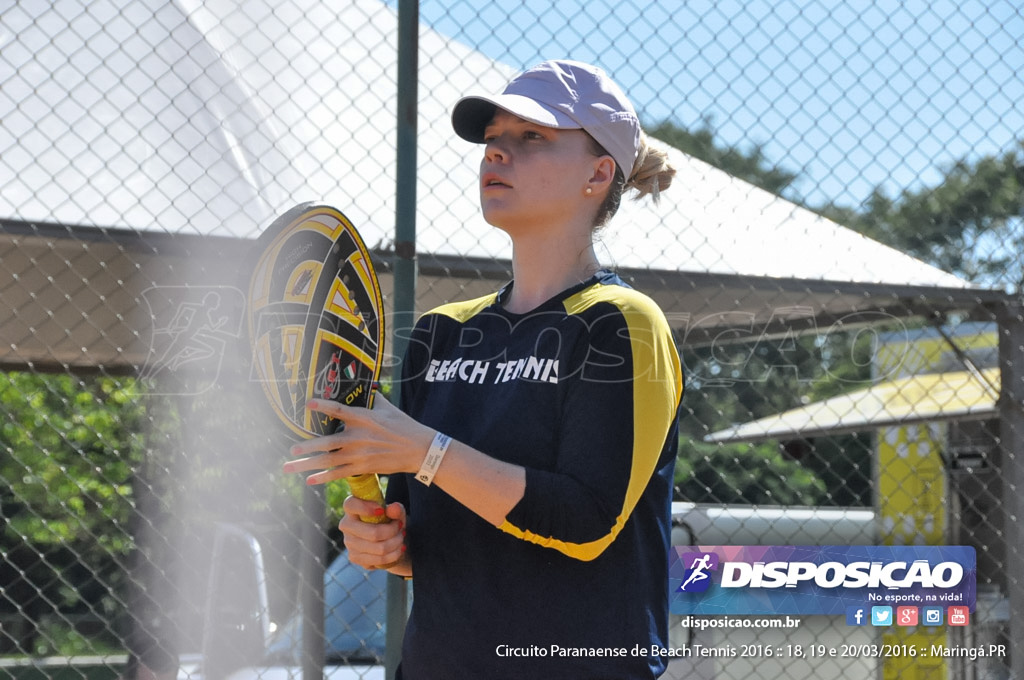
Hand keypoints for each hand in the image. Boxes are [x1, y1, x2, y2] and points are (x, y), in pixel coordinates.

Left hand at [282, 397, 433, 484]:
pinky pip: (339, 474)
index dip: (323, 405)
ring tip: (290, 466)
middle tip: (292, 450)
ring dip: (307, 464)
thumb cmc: (404, 426)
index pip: (339, 410)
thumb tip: (369, 387)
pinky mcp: (363, 468)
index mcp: (364, 417)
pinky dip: (323, 478)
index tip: (308, 404)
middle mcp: (358, 436)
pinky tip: (310, 480)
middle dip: (307, 448)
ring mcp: (359, 454)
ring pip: (328, 461)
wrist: (419, 449)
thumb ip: (375, 398)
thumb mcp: (389, 408)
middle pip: (327, 443)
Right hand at [340, 496, 409, 572]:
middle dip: (393, 531)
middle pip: (372, 533)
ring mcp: (349, 543)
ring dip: (396, 543)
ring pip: (379, 548)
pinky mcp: (354, 557)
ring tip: (401, 537)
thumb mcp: (396, 513)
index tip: (381, 511)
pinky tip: (398, 549)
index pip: (350, 505)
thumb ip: (396, 509)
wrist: (388, 541)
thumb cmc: (389, 521)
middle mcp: (346, 525)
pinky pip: (379, 559)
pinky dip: (394, 554)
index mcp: (352, 509)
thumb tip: (394, 508)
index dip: (365, 508)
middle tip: (401, 526)